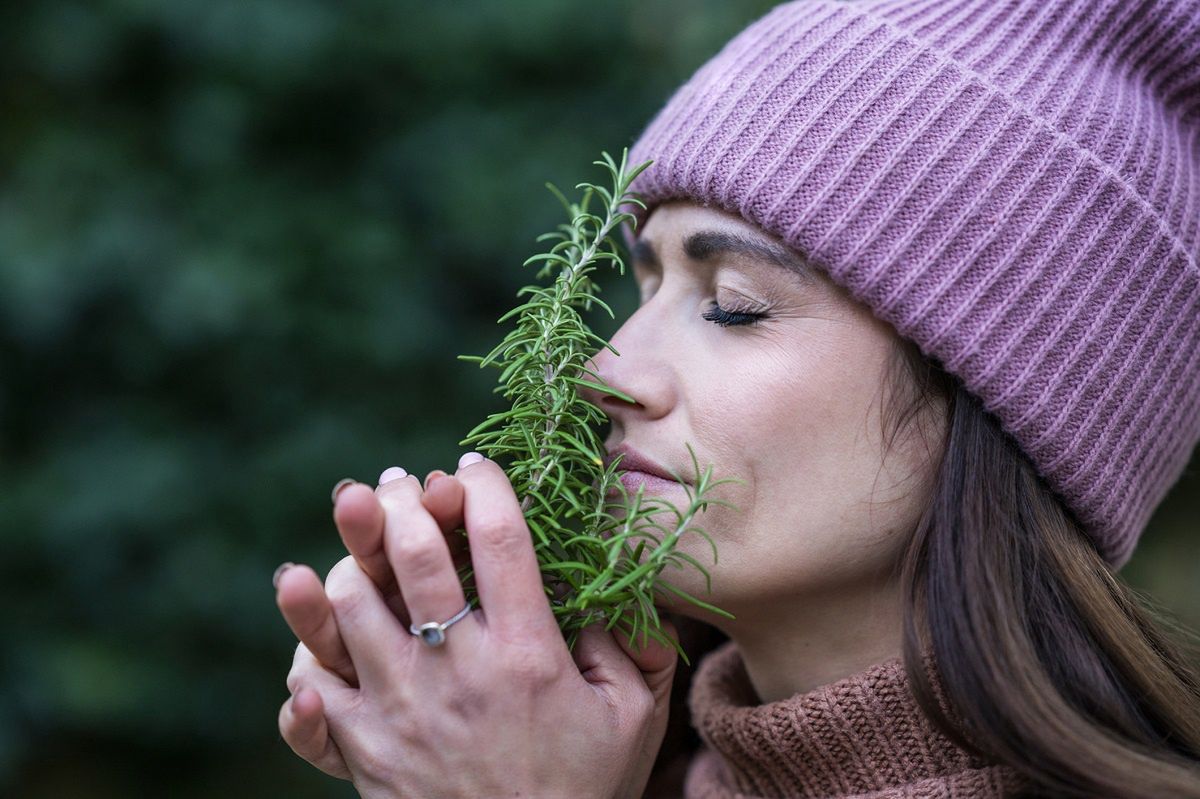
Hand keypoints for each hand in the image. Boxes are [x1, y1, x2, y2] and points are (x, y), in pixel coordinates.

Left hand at [281, 454, 678, 798]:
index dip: (484, 487)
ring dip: (353, 558)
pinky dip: (310, 643)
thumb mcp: (632, 720)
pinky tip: (319, 616)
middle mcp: (458, 670)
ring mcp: (401, 706)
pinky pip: (314, 678)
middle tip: (402, 484)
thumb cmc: (580, 792)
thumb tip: (615, 594)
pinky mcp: (361, 744)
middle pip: (414, 554)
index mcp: (528, 655)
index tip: (473, 468)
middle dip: (403, 501)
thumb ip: (631, 648)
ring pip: (351, 602)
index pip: (500, 540)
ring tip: (365, 543)